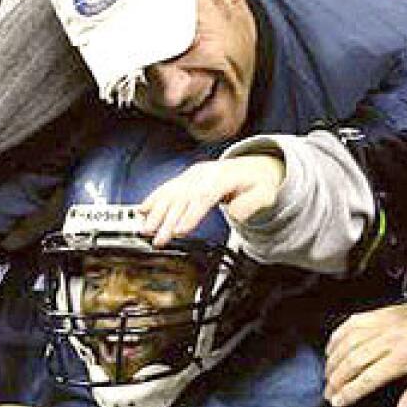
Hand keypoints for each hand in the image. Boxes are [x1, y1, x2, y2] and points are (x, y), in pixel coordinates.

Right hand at [138, 154, 285, 246]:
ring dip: (155, 211)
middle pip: (182, 198)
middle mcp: (203, 176)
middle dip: (167, 220)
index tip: (180, 230)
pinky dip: (153, 199)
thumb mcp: (265, 194)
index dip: (190, 214)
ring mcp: (192, 176)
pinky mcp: (185, 179)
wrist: (251, 167)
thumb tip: (235, 213)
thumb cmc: (257, 183)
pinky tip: (142, 209)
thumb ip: (251, 205)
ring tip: (144, 227)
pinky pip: (166, 188)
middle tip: (157, 239)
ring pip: (169, 193)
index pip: (203, 197)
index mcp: (222, 179)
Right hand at [325, 298, 406, 406]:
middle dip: (335, 380)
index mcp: (404, 357)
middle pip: (352, 361)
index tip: (338, 401)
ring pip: (347, 342)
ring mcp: (383, 324)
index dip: (349, 392)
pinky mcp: (381, 314)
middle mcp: (390, 339)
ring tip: (328, 374)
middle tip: (329, 392)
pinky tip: (332, 347)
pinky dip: (337, 336)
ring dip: (333, 360)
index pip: (368, 379)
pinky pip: (351, 324)